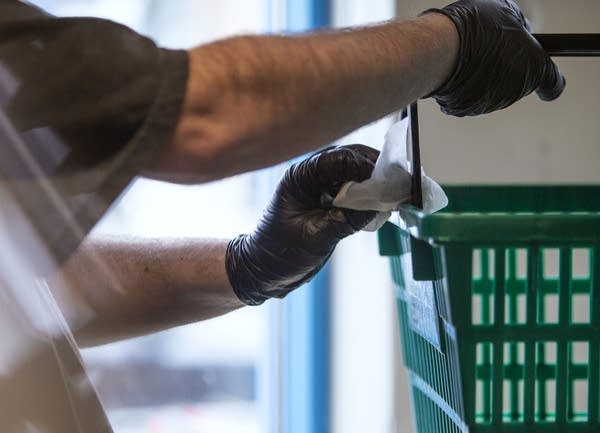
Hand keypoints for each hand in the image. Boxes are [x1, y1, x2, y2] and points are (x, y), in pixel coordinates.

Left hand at [226, 144, 378, 304]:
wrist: (264, 271)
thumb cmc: (280, 254)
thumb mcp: (317, 236)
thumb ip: (349, 218)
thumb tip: (380, 203)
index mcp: (300, 176)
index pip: (341, 158)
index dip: (366, 168)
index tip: (386, 185)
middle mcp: (309, 176)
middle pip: (350, 159)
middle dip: (374, 171)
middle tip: (395, 187)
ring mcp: (318, 187)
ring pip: (353, 173)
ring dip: (372, 184)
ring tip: (390, 198)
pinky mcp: (326, 202)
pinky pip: (351, 190)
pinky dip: (366, 197)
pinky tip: (378, 208)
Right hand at [425, 0, 564, 115]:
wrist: (443, 49)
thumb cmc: (477, 27)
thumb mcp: (506, 10)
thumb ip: (517, 24)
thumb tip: (519, 29)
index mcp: (536, 68)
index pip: (554, 84)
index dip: (548, 81)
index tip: (542, 76)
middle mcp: (516, 91)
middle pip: (516, 81)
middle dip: (506, 66)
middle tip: (489, 48)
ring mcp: (490, 103)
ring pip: (491, 89)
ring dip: (483, 75)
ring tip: (467, 55)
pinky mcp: (466, 110)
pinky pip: (469, 97)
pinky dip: (464, 86)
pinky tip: (454, 69)